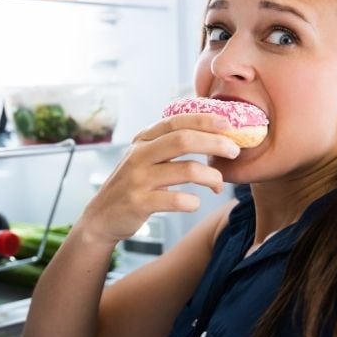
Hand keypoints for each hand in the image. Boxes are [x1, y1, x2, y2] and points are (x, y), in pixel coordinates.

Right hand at [79, 113, 240, 243]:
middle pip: (183, 140)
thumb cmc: (134, 184)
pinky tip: (194, 202)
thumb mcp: (144, 157)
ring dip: (210, 176)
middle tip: (234, 151)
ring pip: (185, 170)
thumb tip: (212, 134)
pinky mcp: (139, 203)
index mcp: (143, 139)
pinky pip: (175, 199)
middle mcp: (139, 155)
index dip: (204, 120)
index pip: (176, 121)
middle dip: (215, 143)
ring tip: (218, 184)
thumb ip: (169, 144)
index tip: (228, 123)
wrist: (102, 217)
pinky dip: (192, 202)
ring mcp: (138, 179)